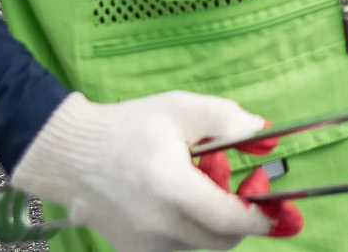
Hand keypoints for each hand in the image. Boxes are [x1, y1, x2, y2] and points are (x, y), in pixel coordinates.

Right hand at [11, 91, 285, 251]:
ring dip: (212, 216)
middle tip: (227, 174)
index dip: (261, 215)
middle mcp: (157, 227)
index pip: (229, 220)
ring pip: (202, 243)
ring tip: (193, 177)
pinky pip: (179, 246)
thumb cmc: (127, 128)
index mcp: (170, 190)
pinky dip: (190, 226)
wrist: (70, 156)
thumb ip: (228, 120)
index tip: (277, 201)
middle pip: (222, 238)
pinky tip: (175, 196)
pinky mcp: (134, 251)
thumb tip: (266, 137)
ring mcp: (144, 245)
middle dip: (238, 210)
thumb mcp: (181, 109)